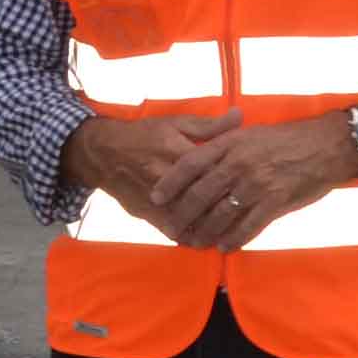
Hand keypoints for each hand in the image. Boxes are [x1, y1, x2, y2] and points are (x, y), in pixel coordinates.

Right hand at [64, 110, 235, 237]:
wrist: (104, 153)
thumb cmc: (144, 135)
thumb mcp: (176, 123)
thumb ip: (210, 126)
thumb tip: (240, 116)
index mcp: (177, 152)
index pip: (213, 170)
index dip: (234, 181)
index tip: (253, 186)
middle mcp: (167, 178)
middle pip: (204, 200)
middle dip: (227, 209)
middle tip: (249, 214)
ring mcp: (156, 200)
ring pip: (190, 220)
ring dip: (210, 229)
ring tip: (232, 232)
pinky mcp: (147, 214)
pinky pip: (172, 231)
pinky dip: (190, 237)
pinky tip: (204, 241)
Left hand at [144, 110, 357, 252]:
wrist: (325, 146)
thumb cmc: (286, 139)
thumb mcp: (249, 134)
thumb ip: (224, 144)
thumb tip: (198, 159)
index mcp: (230, 144)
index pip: (190, 164)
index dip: (170, 183)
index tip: (155, 197)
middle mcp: (239, 164)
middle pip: (200, 194)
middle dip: (183, 215)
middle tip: (172, 229)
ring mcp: (256, 184)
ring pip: (221, 214)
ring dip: (205, 232)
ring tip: (195, 243)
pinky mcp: (274, 202)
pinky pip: (248, 226)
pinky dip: (233, 239)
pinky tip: (224, 246)